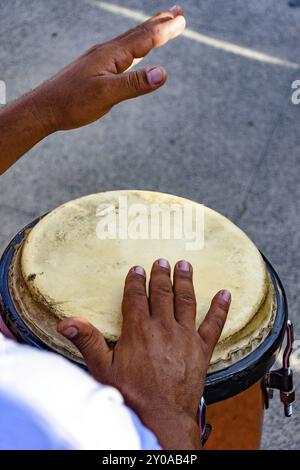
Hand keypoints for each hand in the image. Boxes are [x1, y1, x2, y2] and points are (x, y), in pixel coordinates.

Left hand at [31, 6, 185, 132]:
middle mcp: (105, 52)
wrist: (44, 108)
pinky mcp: (94, 68)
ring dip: (147, 31)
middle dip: (159, 22)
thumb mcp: (106, 95)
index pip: (144, 38)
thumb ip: (134, 84)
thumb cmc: (72, 103)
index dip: (165, 30)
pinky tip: (132, 51)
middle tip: (177, 12)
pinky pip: (120, 51)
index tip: (182, 20)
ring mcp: (99, 59)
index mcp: (110, 55)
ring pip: (129, 40)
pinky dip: (134, 45)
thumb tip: (163, 73)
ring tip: (160, 25)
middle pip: (137, 33)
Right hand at [58, 259, 230, 449]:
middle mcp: (163, 328)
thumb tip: (67, 322)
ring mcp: (185, 337)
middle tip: (162, 260)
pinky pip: (213, 325)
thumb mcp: (102, 369)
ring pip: (186, 301)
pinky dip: (220, 308)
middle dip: (161, 275)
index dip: (136, 281)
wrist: (162, 417)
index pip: (137, 297)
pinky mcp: (201, 349)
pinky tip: (225, 294)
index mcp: (139, 330)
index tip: (137, 269)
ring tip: (185, 265)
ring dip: (185, 281)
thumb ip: (87, 341)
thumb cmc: (131, 394)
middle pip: (162, 293)